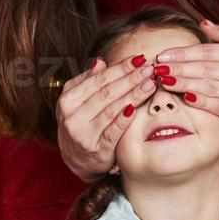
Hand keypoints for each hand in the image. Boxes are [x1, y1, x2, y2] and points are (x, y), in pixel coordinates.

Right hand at [54, 52, 158, 181]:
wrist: (77, 160)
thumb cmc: (81, 123)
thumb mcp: (78, 101)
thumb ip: (88, 81)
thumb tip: (100, 61)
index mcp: (68, 99)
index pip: (98, 79)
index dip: (120, 68)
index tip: (139, 59)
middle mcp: (72, 116)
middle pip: (107, 92)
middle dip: (131, 78)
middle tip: (150, 69)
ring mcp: (83, 134)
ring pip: (112, 109)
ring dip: (134, 94)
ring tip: (150, 83)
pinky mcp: (97, 149)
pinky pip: (114, 130)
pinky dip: (125, 118)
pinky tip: (138, 106)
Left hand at [152, 19, 218, 133]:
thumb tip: (202, 22)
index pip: (209, 51)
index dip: (184, 53)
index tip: (162, 55)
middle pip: (206, 69)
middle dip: (179, 68)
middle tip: (157, 69)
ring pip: (209, 87)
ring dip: (184, 84)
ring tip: (164, 81)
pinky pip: (217, 107)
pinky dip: (200, 101)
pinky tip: (184, 97)